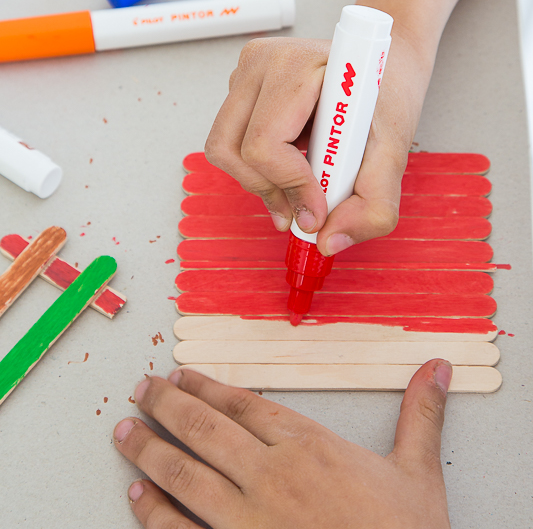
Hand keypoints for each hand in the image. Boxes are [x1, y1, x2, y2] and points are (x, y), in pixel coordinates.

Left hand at [114, 359, 451, 528]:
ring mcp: (248, 518)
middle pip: (205, 428)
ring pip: (185, 471)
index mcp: (309, 445)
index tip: (181, 375)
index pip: (244, 404)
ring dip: (150, 448)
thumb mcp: (419, 472)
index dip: (207, 387)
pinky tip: (137, 496)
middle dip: (166, 406)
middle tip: (140, 390)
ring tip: (124, 432)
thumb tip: (436, 369)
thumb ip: (421, 416)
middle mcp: (271, 474)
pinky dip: (155, 513)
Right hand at [204, 30, 431, 255]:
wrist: (388, 65)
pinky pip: (231, 144)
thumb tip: (328, 241)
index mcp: (296, 65)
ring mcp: (245, 73)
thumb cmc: (388, 97)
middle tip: (304, 209)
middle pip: (230, 150)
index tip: (318, 211)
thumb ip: (374, 204)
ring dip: (263, 180)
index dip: (289, 187)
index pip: (264, 143)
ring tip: (304, 181)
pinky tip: (296, 161)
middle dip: (268, 190)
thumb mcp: (394, 152)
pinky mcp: (240, 88)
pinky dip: (261, 168)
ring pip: (225, 151)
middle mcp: (261, 61)